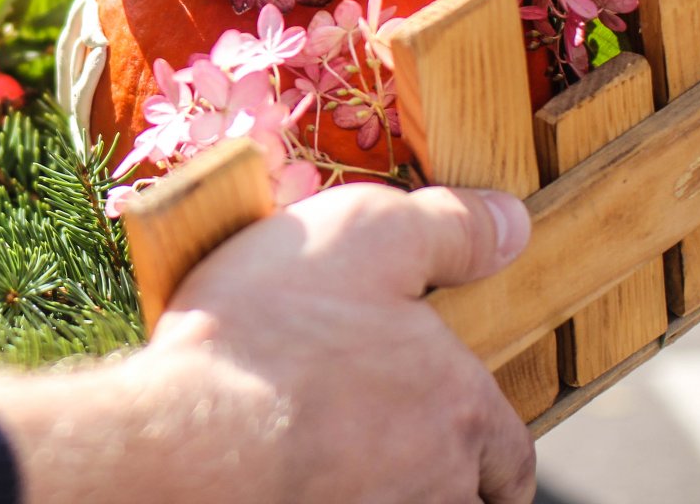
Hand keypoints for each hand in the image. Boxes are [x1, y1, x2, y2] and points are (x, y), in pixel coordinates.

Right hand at [0, 184, 534, 503]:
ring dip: (377, 484)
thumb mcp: (366, 234)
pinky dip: (321, 489)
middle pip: (461, 495)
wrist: (188, 432)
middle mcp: (435, 484)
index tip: (455, 423)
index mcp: (462, 413)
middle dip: (435, 471)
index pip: (512, 458)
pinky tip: (281, 466)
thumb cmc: (274, 332)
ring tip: (324, 447)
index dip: (486, 442)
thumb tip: (511, 222)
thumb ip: (449, 228)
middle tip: (379, 431)